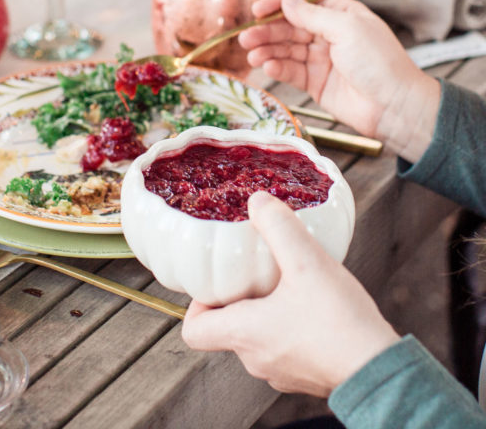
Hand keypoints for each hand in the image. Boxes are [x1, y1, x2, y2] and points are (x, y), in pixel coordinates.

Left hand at [182, 192, 399, 397]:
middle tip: (256, 271)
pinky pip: (282, 346)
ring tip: (288, 283)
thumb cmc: (340, 322)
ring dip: (264, 310)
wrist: (382, 371)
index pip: (193, 331)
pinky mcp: (304, 374)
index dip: (197, 304)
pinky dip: (288, 325)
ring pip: (256, 336)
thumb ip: (279, 227)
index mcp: (244, 334)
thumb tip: (257, 201)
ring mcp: (280, 371)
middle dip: (237, 298)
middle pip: (226, 328)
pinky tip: (313, 306)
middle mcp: (255, 359)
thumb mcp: (307, 262)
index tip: (218, 283)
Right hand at [239, 0, 439, 161]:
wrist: (392, 106)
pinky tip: (268, 67)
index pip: (304, 0)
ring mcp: (321, 59)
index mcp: (341, 14)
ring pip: (286, 49)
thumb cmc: (379, 62)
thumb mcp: (346, 29)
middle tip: (246, 37)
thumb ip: (313, 16)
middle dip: (267, 30)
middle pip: (290, 26)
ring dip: (267, 50)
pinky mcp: (315, 82)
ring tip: (251, 55)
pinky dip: (277, 68)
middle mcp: (329, 34)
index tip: (258, 10)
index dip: (280, 2)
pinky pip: (290, 71)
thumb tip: (287, 0)